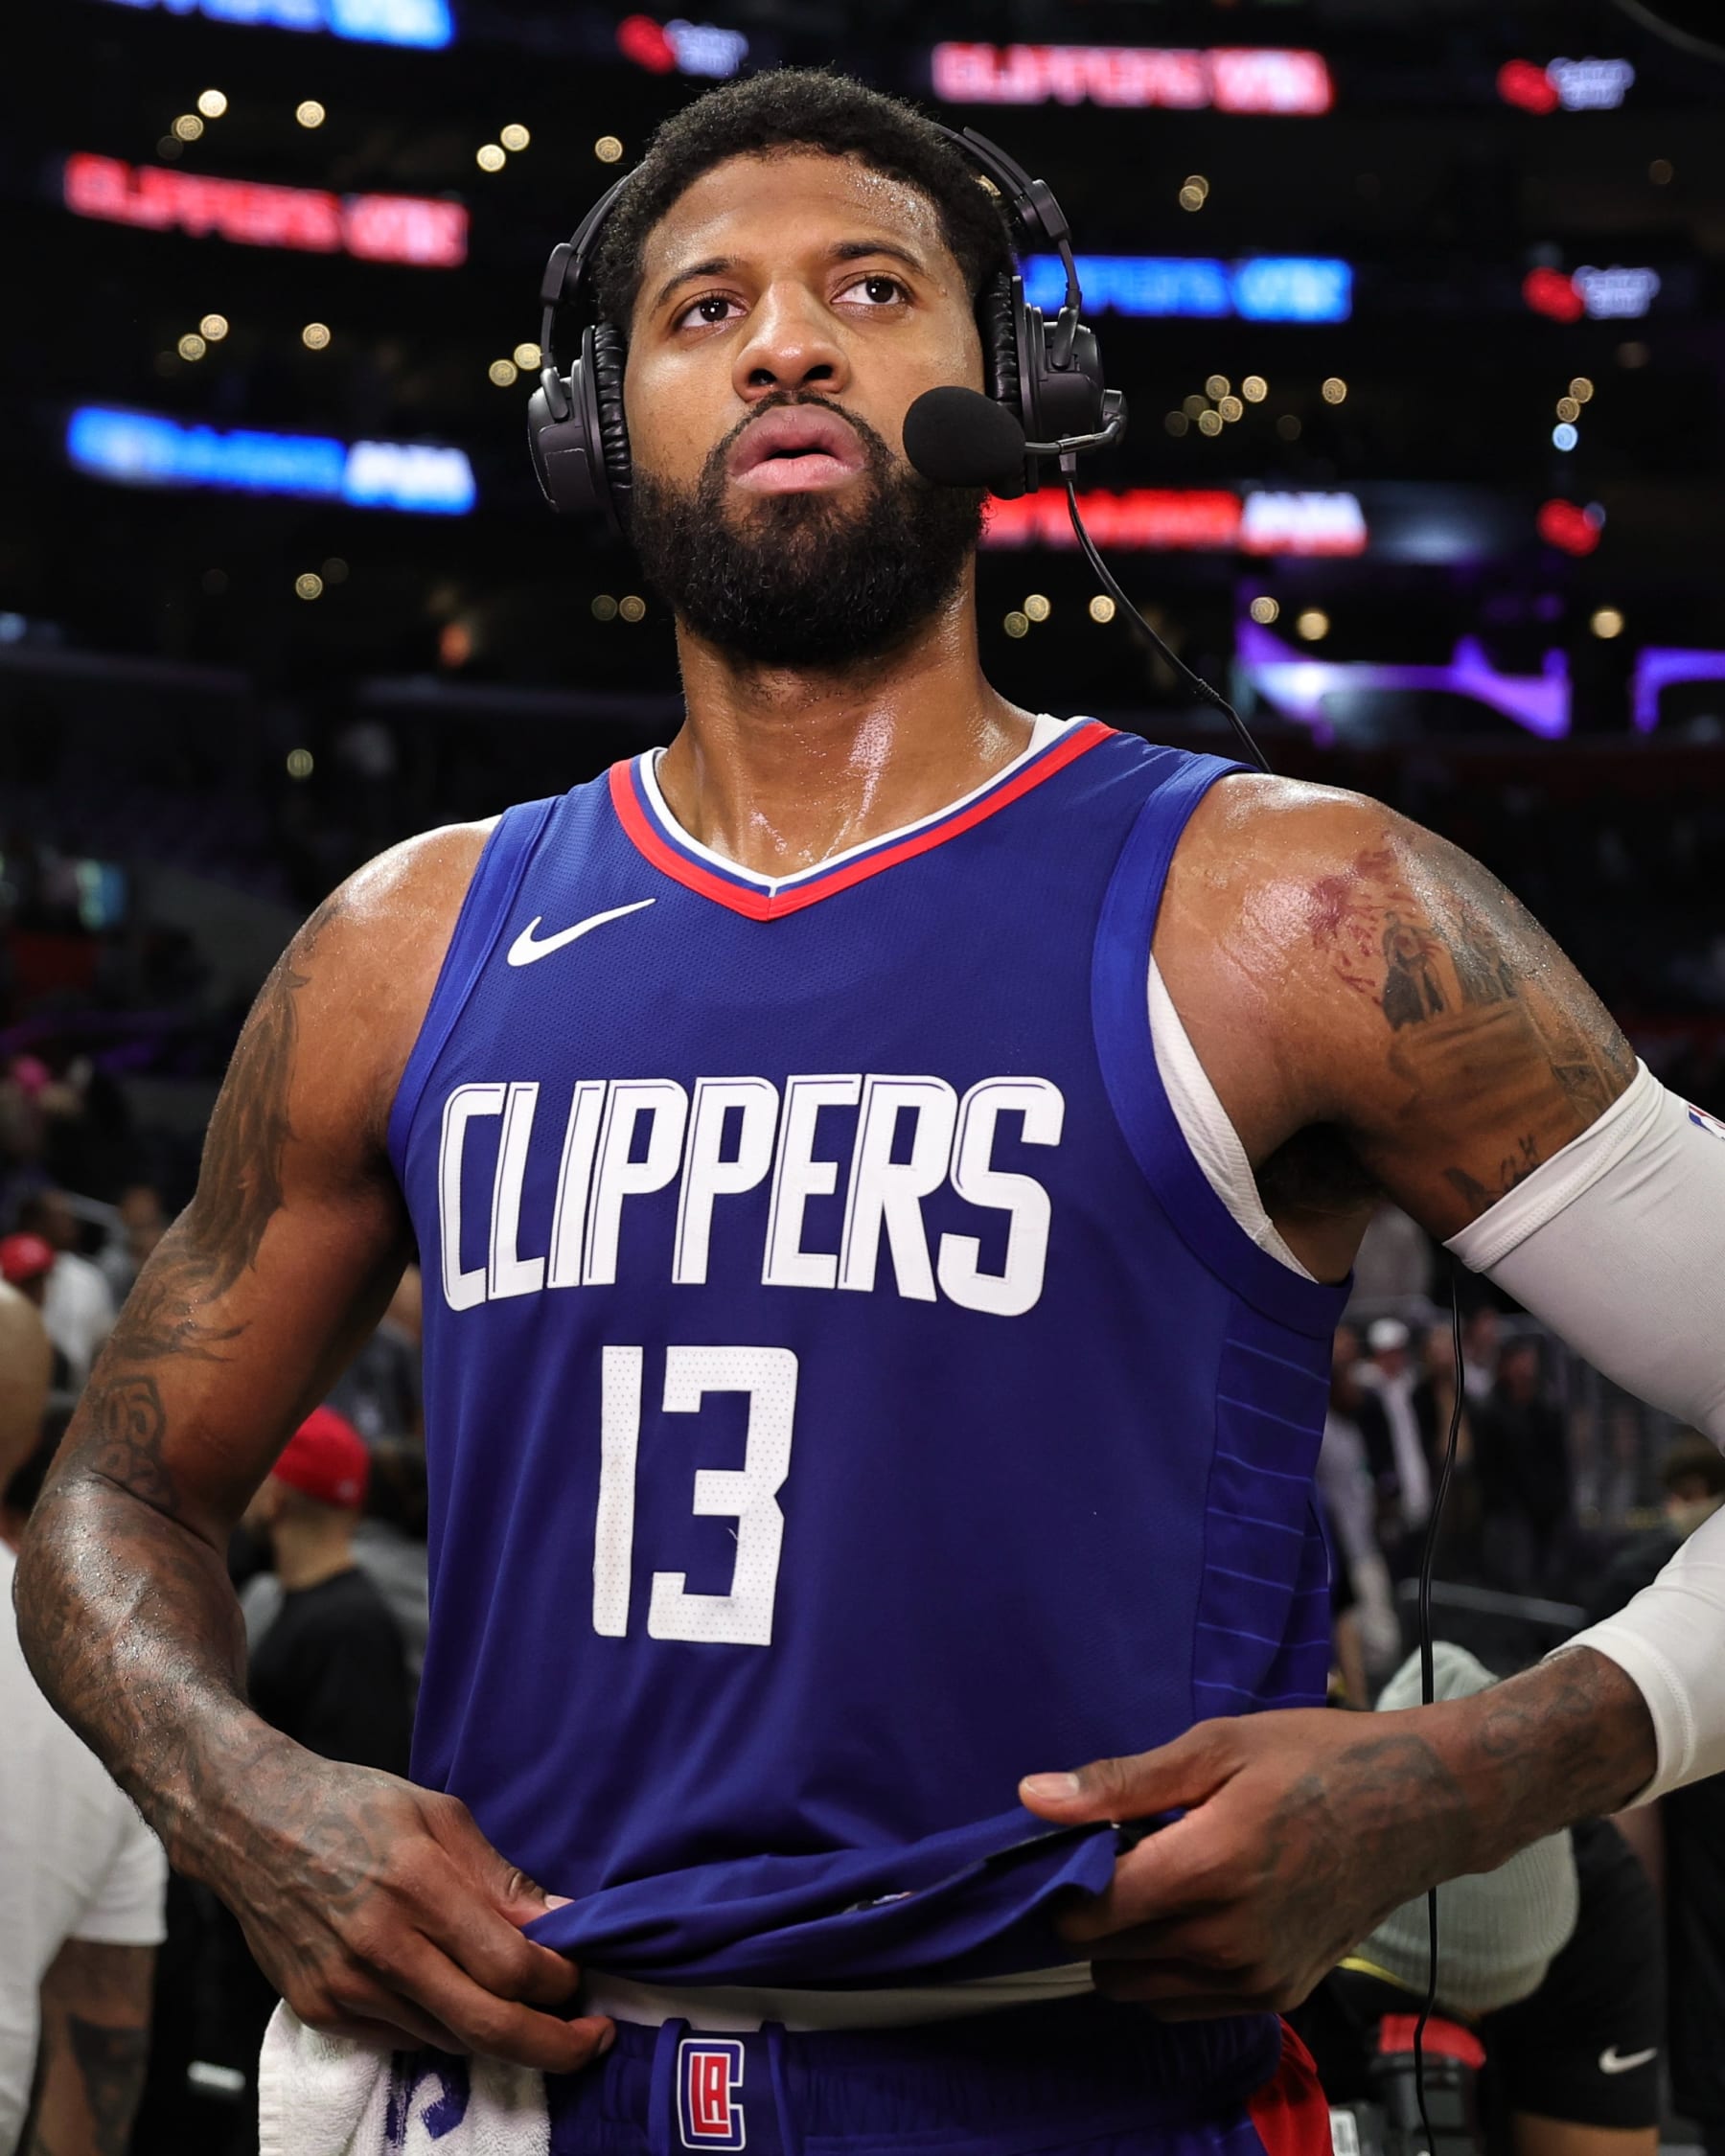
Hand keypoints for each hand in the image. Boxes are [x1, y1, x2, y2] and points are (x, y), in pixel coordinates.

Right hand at [214, 1737, 613, 2069]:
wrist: (250, 1823)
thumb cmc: (351, 1806)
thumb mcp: (438, 1813)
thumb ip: (499, 1875)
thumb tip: (560, 1920)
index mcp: (416, 1885)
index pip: (509, 1965)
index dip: (560, 1982)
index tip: (582, 1978)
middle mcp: (379, 1946)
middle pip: (486, 2025)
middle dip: (554, 2045)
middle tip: (591, 2040)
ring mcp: (345, 1987)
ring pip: (447, 2038)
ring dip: (497, 2032)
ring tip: (528, 2009)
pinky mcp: (319, 2010)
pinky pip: (403, 2038)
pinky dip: (442, 2025)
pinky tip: (454, 1994)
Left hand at [1019, 1707, 1477, 2018]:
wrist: (1418, 1807)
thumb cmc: (1317, 1761)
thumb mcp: (1217, 1746)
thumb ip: (1121, 1783)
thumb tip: (1034, 1798)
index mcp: (1210, 1870)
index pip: (1089, 1914)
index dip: (1067, 1882)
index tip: (1078, 1846)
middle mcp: (1229, 1942)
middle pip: (1106, 1955)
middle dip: (1096, 1911)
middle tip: (1123, 1856)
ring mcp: (1256, 1979)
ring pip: (1138, 1988)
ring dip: (1128, 1945)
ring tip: (1160, 1881)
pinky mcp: (1277, 1996)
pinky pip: (1183, 2004)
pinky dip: (1167, 1969)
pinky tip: (1192, 1912)